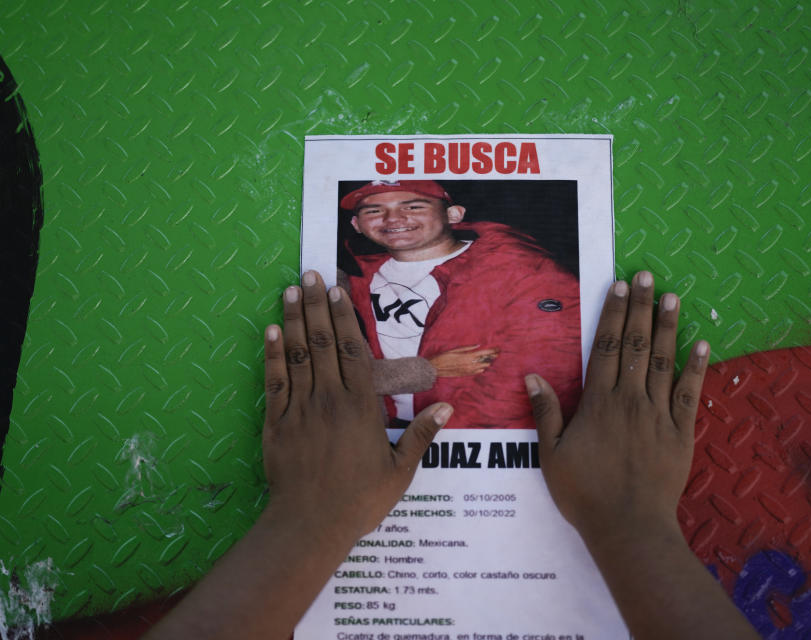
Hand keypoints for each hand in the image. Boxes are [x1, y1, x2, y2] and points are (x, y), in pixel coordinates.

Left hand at [262, 270, 452, 543]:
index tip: (338, 289)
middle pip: (322, 342)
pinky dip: (273, 353)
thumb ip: (421, 435)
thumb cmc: (359, 500)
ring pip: (297, 354)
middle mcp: (329, 399)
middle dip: (317, 305)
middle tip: (311, 274)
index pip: (352, 350)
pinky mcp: (276, 423)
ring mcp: (299, 409)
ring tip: (292, 289)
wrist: (310, 525)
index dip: (344, 317)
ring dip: (294, 319)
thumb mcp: (400, 471)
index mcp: (360, 407)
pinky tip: (272, 330)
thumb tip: (447, 406)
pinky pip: (274, 381)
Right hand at [428, 344, 499, 376]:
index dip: (492, 351)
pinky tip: (483, 365)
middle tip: (497, 353)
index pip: (484, 353)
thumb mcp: (455, 350)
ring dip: (487, 362)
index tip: (498, 349)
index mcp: (468, 356)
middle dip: (492, 356)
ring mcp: (468, 370)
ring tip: (492, 358)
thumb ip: (468, 348)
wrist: (436, 368)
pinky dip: (481, 368)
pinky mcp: (465, 374)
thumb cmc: (443, 357)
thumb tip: (478, 346)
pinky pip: (477, 372)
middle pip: (486, 360)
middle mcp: (470, 364)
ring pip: (483, 366)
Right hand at [525, 271, 709, 545]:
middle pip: (635, 345)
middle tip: (647, 276)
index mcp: (599, 403)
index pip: (605, 347)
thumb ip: (546, 413)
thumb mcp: (552, 455)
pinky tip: (702, 344)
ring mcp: (659, 414)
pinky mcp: (681, 432)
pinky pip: (689, 393)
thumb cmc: (585, 494)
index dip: (612, 314)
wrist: (629, 528)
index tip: (618, 287)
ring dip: (667, 327)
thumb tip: (532, 376)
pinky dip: (696, 368)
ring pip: (662, 361)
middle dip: (641, 308)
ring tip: (672, 296)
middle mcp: (630, 400)